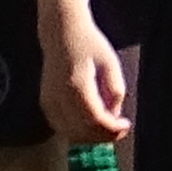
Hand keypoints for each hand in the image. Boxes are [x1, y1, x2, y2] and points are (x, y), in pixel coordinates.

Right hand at [47, 11, 129, 147]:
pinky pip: (61, 127)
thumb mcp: (110, 63)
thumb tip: (113, 116)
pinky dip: (78, 131)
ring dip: (90, 136)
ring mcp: (49, 101)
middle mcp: (58, 96)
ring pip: (70, 133)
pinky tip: (91, 124)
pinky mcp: (45, 103)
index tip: (126, 125)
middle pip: (81, 131)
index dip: (112, 128)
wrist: (62, 34)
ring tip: (108, 128)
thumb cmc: (89, 45)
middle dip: (103, 135)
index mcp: (76, 85)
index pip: (94, 119)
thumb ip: (115, 90)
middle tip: (120, 130)